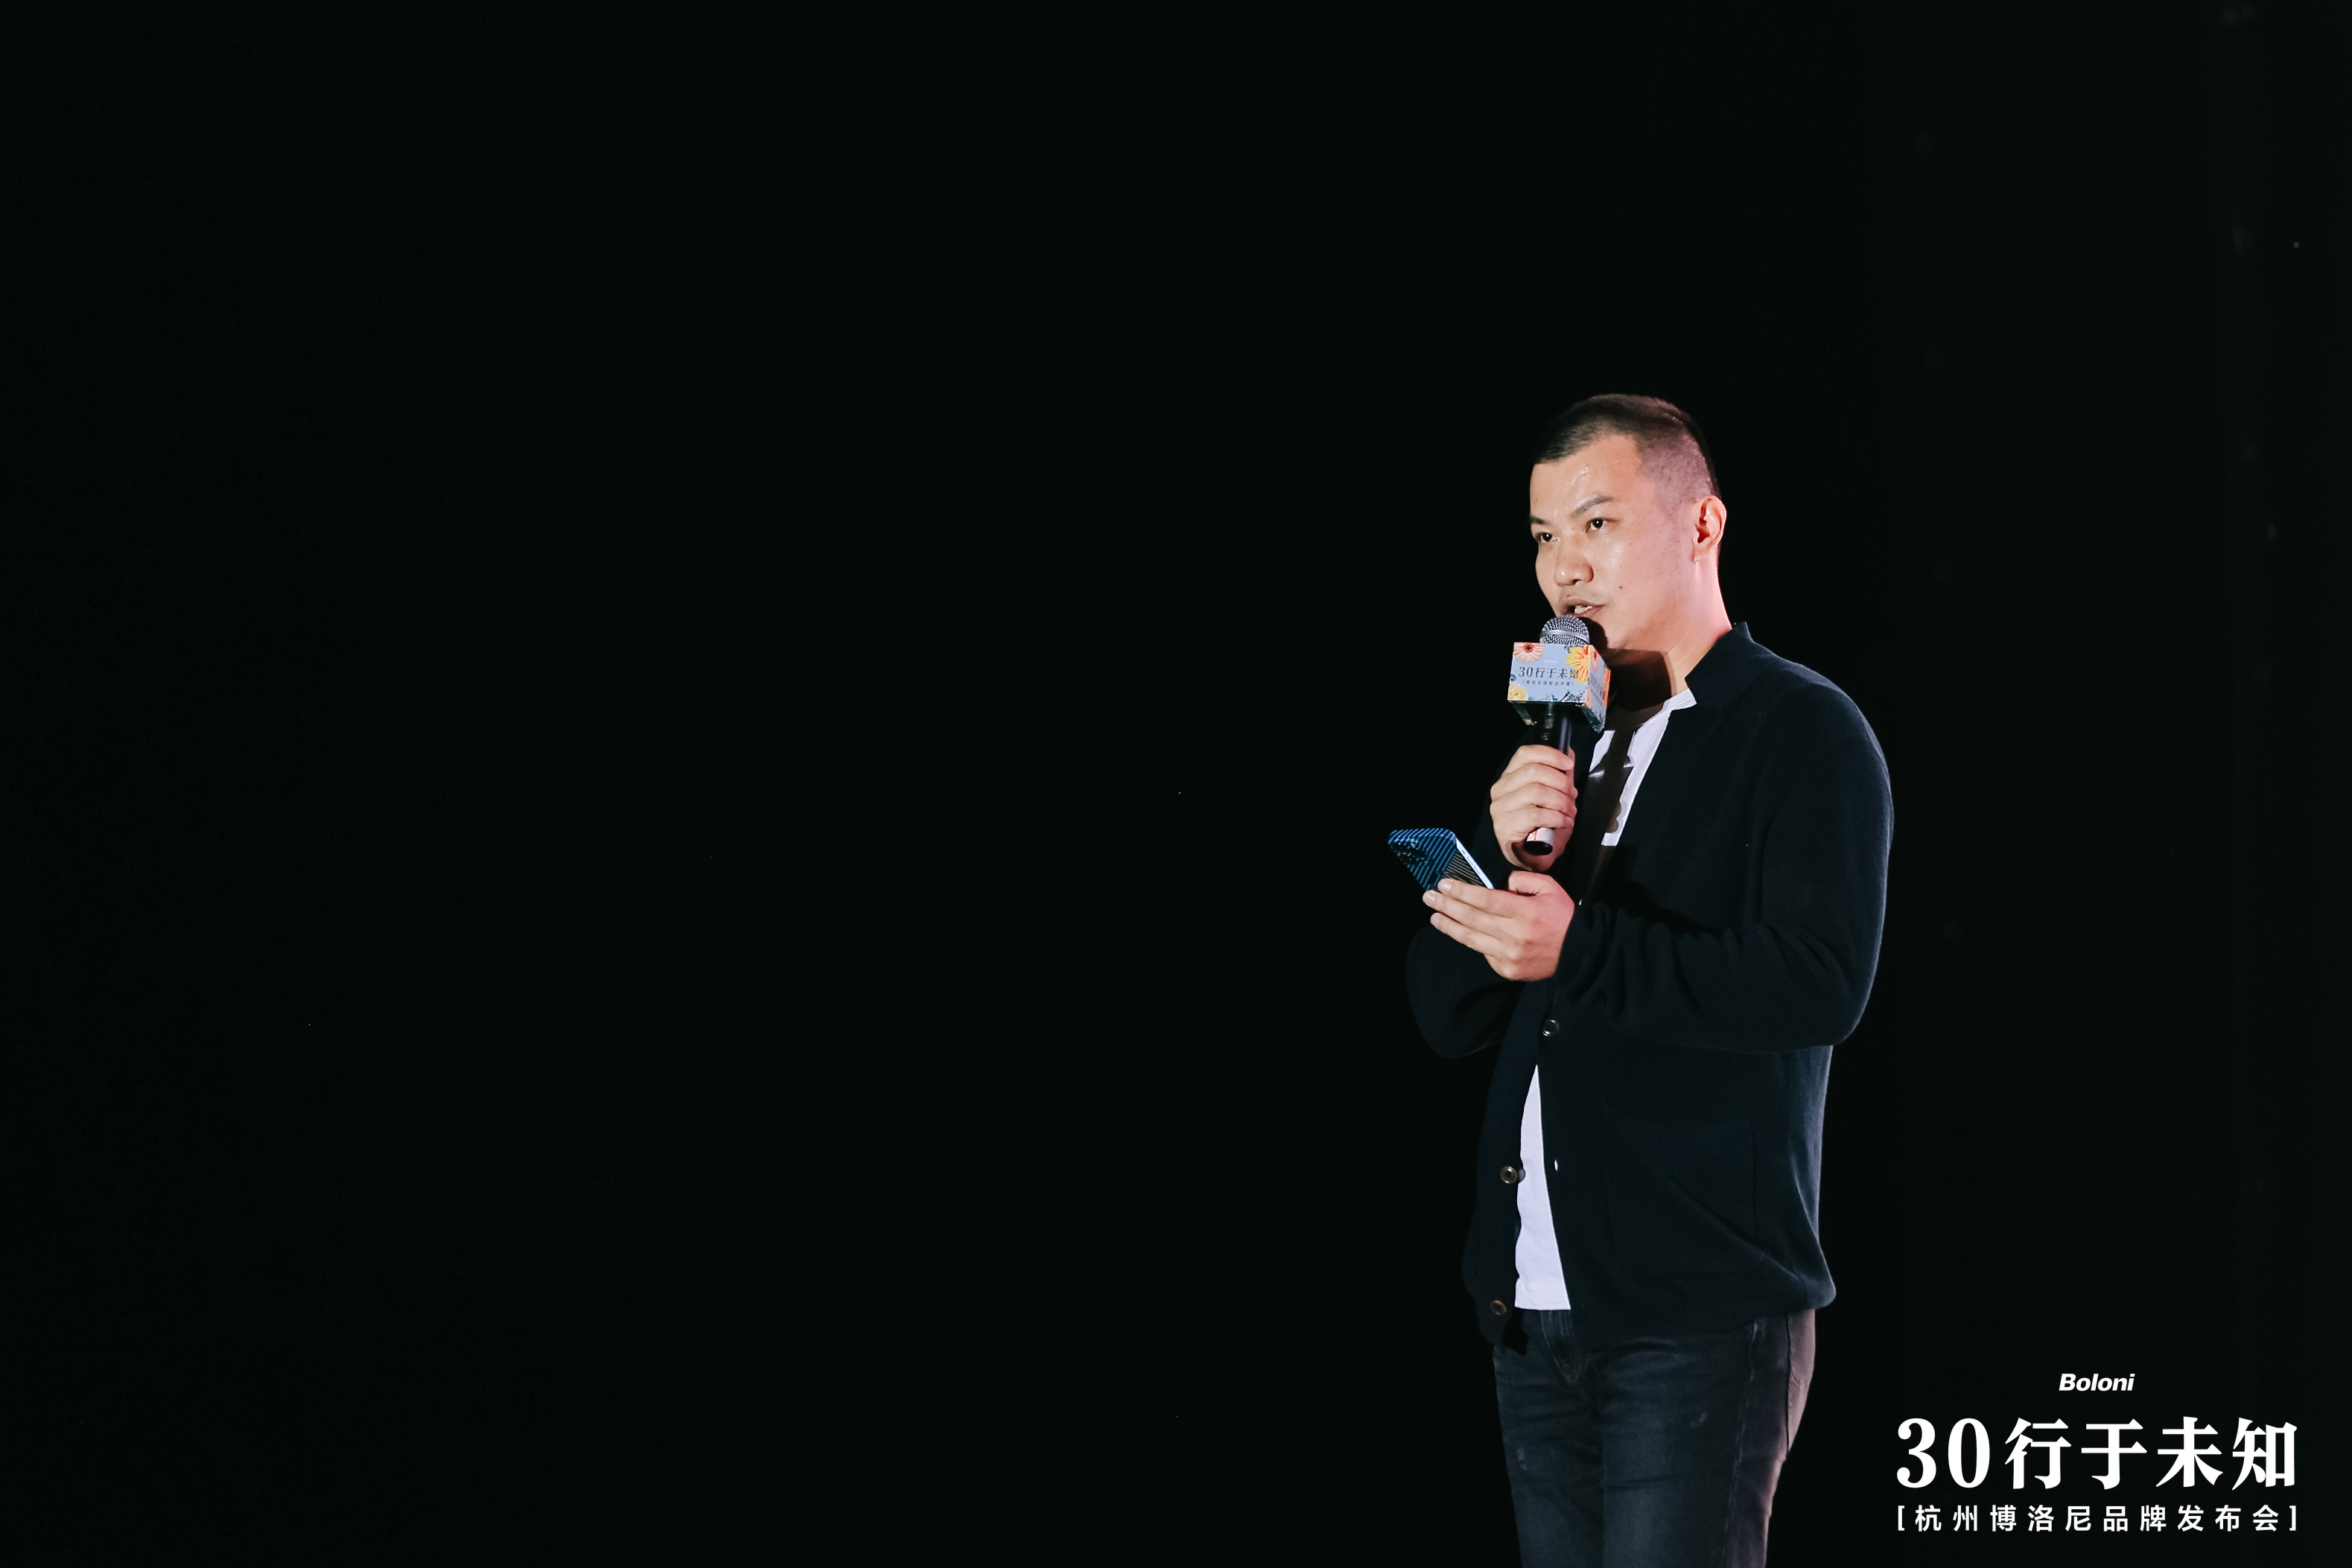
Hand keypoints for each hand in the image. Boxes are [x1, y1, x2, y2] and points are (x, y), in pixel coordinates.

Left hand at [1423, 871, 1576, 980]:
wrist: (1579, 952)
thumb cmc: (1563, 917)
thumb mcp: (1548, 887)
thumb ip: (1521, 880)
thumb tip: (1498, 885)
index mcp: (1523, 912)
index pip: (1483, 899)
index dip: (1461, 892)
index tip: (1444, 884)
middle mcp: (1513, 935)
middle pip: (1471, 918)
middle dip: (1447, 906)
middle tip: (1429, 897)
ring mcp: (1508, 955)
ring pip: (1471, 938)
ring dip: (1450, 926)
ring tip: (1435, 917)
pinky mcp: (1507, 970)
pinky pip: (1484, 953)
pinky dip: (1472, 941)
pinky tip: (1462, 932)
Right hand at [1490, 744, 1577, 871]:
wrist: (1533, 856)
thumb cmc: (1542, 826)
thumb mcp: (1553, 795)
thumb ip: (1558, 774)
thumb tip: (1567, 753)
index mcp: (1509, 778)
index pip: (1525, 754)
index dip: (1550, 755)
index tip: (1567, 764)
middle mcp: (1500, 790)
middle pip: (1533, 771)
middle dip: (1560, 782)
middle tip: (1571, 795)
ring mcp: (1500, 809)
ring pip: (1536, 791)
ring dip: (1560, 801)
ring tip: (1569, 811)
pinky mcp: (1505, 827)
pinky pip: (1536, 814)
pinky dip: (1556, 817)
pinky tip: (1563, 822)